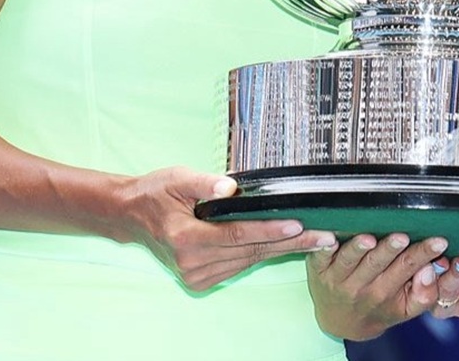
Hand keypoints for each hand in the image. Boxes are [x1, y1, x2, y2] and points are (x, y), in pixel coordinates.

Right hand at [121, 167, 336, 291]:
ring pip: (248, 261)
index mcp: (186, 238)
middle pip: (250, 251)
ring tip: (315, 240)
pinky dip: (262, 255)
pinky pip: (239, 265)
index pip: (238, 234)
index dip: (270, 230)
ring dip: (282, 251)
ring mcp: (195, 275)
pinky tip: (287, 246)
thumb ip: (206, 182)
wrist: (133, 215)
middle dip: (290, 244)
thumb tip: (232, 187)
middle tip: (325, 237)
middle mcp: (192, 262)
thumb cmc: (158, 191)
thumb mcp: (179, 177)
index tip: (298, 225)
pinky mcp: (200, 280)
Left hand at [306, 232, 450, 339]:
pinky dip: (323, 248)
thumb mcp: (404, 309)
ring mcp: (338, 277)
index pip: (407, 269)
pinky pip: (319, 256)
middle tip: (402, 237)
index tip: (439, 241)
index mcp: (385, 292)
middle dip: (390, 250)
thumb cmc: (377, 307)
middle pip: (378, 264)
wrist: (340, 322)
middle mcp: (362, 286)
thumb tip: (432, 270)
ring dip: (359, 249)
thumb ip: (423, 294)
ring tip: (370, 239)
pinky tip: (329, 238)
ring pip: (350, 260)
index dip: (423, 254)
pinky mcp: (318, 268)